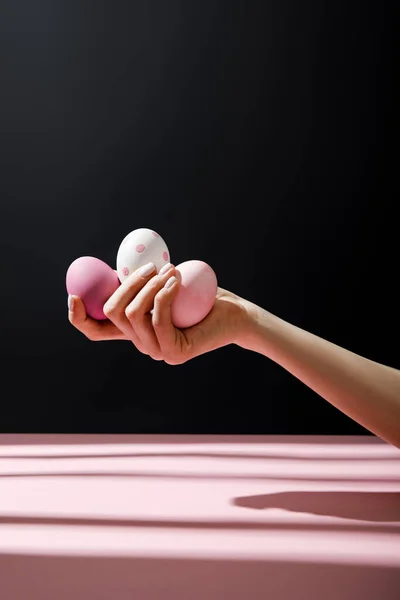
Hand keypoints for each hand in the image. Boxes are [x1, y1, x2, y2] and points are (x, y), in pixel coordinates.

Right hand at [68, 262, 247, 363]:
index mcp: (134, 328)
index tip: (74, 295)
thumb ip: (142, 278)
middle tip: (150, 267)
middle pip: (113, 313)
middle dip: (128, 284)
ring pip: (133, 315)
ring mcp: (157, 351)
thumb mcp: (163, 280)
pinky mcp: (174, 352)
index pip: (96, 331)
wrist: (233, 312)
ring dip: (150, 286)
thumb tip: (116, 265)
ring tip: (171, 270)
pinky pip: (158, 319)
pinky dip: (164, 294)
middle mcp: (141, 342)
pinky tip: (176, 280)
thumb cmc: (200, 293)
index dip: (79, 317)